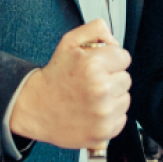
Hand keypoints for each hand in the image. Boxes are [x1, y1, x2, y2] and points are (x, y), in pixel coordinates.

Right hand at [10, 20, 131, 150]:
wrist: (36, 108)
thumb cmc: (55, 76)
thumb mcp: (69, 43)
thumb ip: (95, 30)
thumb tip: (115, 40)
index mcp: (93, 65)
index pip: (124, 58)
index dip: (110, 61)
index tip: (97, 67)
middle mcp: (100, 89)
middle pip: (126, 79)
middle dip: (111, 79)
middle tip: (90, 83)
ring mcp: (103, 113)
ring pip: (125, 99)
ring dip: (112, 98)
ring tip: (90, 98)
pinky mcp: (104, 132)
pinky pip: (121, 119)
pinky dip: (110, 116)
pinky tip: (92, 112)